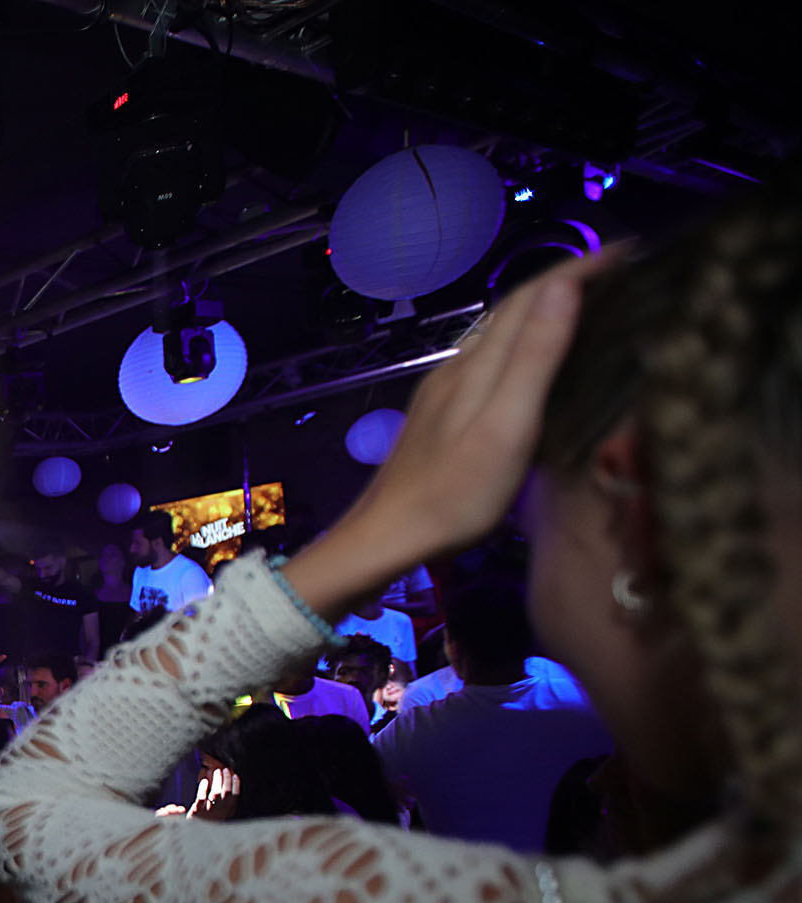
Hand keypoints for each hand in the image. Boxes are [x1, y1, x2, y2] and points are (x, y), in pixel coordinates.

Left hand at [191, 765, 240, 821]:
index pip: (235, 797)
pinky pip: (202, 797)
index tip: (235, 775)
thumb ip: (221, 800)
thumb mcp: (218, 812)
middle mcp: (220, 813)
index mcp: (227, 814)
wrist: (195, 835)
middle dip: (226, 780)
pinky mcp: (198, 812)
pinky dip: (203, 788)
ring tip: (216, 771)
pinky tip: (204, 781)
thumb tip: (222, 781)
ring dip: (217, 780)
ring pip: (216, 794)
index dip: (236, 785)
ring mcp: (209, 813)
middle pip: (226, 793)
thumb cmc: (207, 821)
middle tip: (224, 770)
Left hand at [290, 247, 623, 609]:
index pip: (532, 295)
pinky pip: (489, 360)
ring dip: (545, 311)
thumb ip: (534, 356)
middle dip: (567, 282)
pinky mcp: (440, 414)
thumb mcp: (507, 424)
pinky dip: (524, 345)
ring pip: (501, 333)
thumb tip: (563, 285)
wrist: (386, 538)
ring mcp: (445, 390)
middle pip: (515, 308)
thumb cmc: (455, 493)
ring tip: (590, 307)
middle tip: (622, 274)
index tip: (630, 251)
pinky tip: (537, 362)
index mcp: (478, 364)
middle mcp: (458, 366)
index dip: (580, 268)